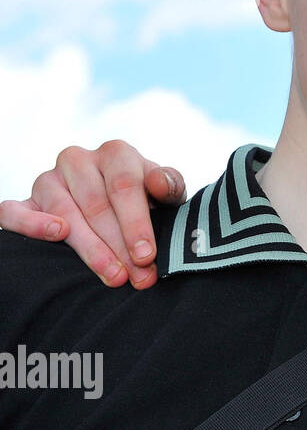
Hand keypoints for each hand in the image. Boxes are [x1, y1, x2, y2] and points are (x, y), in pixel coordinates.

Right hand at [0, 140, 185, 288]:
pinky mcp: (26, 201)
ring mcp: (49, 179)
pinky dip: (31, 224)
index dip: (136, 223)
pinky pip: (14, 211)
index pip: (124, 186)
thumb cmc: (145, 199)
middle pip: (96, 204)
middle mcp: (79, 160)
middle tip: (136, 276)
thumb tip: (160, 184)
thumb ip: (168, 185)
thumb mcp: (164, 192)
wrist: (116, 205)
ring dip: (90, 248)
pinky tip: (56, 234)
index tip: (147, 255)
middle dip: (119, 245)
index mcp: (116, 153)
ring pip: (64, 212)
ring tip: (113, 274)